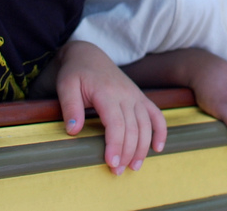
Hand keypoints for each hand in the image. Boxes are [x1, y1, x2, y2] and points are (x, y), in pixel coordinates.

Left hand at [53, 41, 166, 175]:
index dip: (116, 145)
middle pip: (133, 128)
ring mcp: (135, 95)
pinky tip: (158, 148)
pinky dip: (160, 131)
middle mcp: (126, 94)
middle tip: (117, 172)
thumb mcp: (66, 85)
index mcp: (108, 92)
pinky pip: (156, 114)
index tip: (111, 163)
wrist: (88, 54)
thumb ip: (70, 107)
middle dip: (128, 152)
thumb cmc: (76, 72)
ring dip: (143, 148)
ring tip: (134, 167)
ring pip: (146, 125)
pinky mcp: (140, 97)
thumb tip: (73, 130)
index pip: (116, 123)